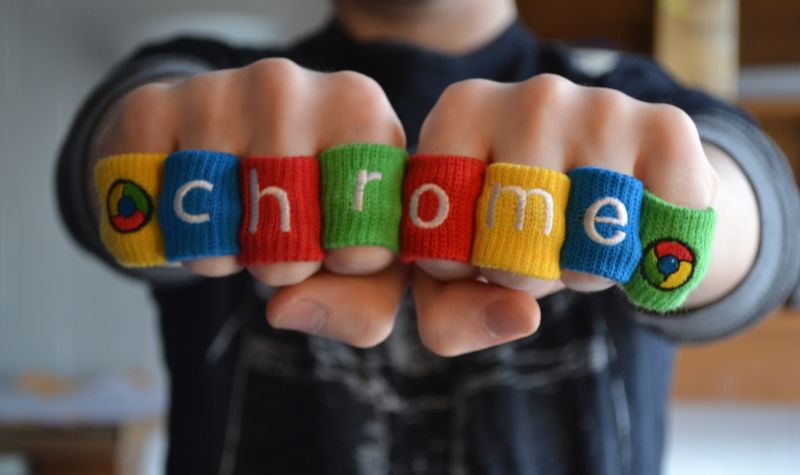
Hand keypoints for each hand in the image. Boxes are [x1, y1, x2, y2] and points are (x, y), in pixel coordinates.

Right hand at [94, 58, 410, 346]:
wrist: (222, 137)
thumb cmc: (311, 199)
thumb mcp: (362, 257)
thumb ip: (361, 303)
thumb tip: (285, 309)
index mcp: (363, 113)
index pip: (360, 250)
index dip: (342, 267)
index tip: (337, 239)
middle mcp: (292, 87)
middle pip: (284, 249)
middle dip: (278, 268)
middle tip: (279, 230)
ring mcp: (217, 91)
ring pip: (211, 239)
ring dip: (219, 255)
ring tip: (233, 215)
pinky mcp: (150, 107)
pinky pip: (154, 221)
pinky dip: (166, 236)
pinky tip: (185, 201)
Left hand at [411, 73, 720, 354]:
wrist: (612, 180)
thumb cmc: (515, 221)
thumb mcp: (460, 269)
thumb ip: (451, 313)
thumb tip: (520, 317)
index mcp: (460, 113)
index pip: (443, 243)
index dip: (461, 270)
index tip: (473, 248)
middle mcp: (530, 98)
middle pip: (515, 252)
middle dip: (524, 277)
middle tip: (534, 246)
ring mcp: (601, 108)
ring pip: (589, 254)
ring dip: (587, 273)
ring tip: (581, 236)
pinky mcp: (668, 129)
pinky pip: (657, 239)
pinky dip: (647, 263)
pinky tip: (634, 230)